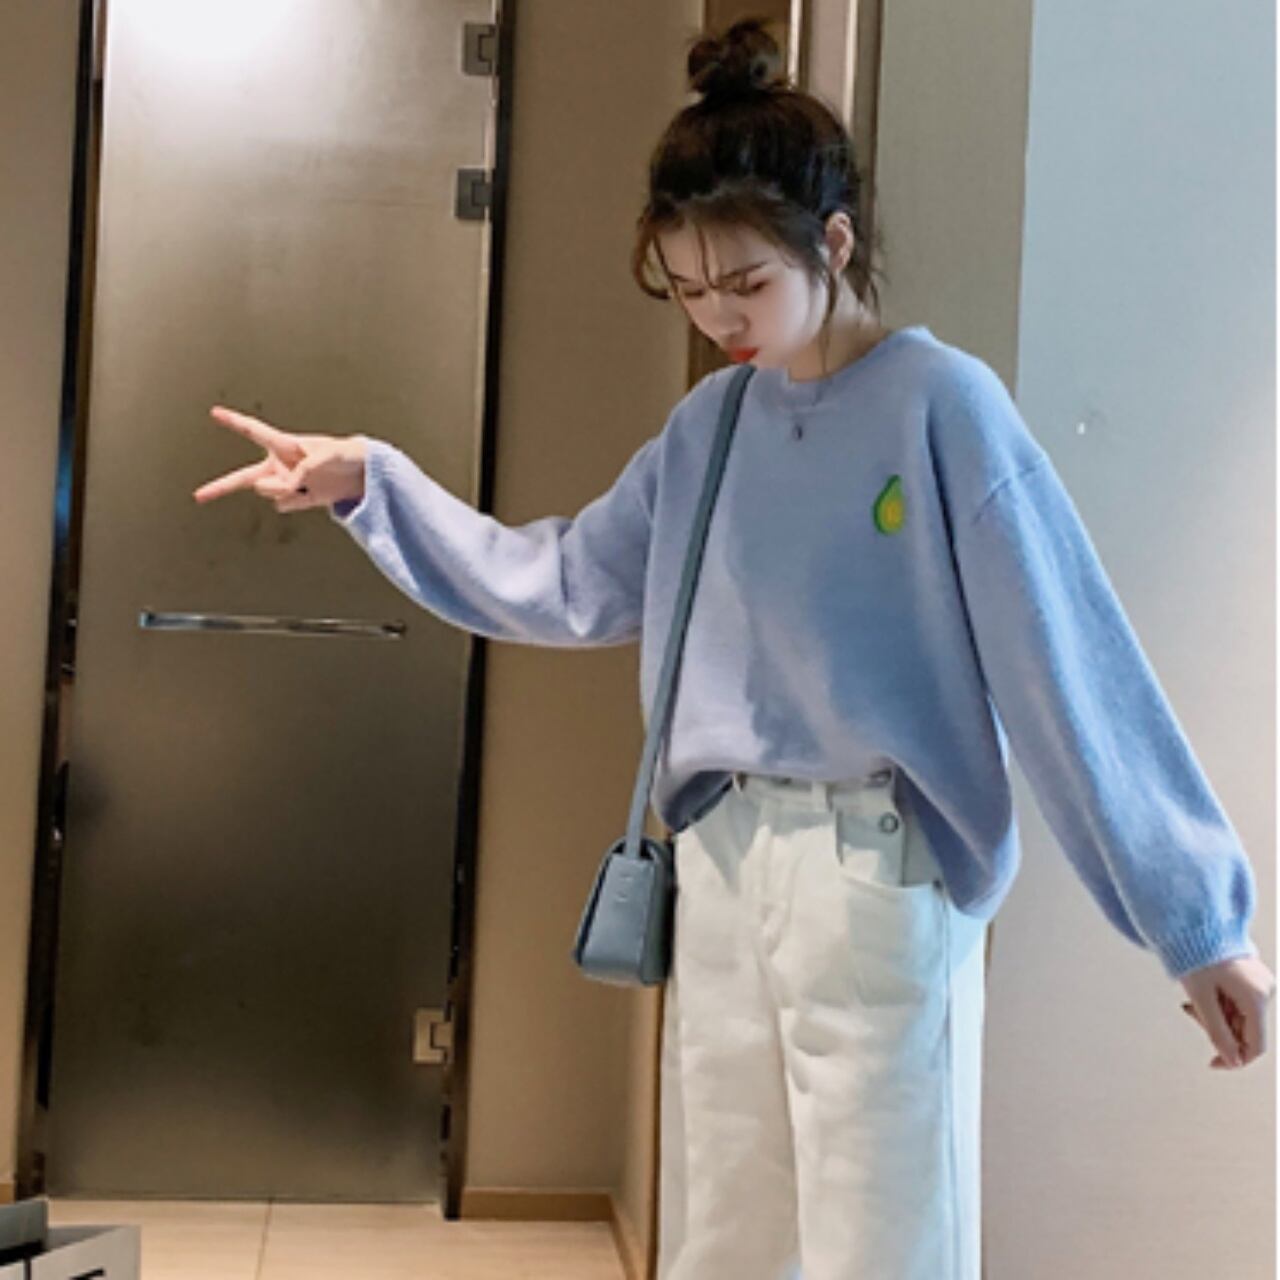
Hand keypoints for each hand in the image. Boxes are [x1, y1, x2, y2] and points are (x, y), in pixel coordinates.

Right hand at [193, 405, 366, 511]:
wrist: (364, 475)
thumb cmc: (347, 455)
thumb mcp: (329, 454)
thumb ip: (304, 470)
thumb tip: (287, 488)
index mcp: (285, 445)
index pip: (255, 431)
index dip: (234, 421)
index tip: (215, 412)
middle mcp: (280, 466)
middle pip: (243, 478)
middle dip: (220, 487)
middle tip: (198, 495)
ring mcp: (287, 484)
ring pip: (269, 493)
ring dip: (283, 491)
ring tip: (304, 483)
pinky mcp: (298, 499)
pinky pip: (285, 505)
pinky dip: (298, 503)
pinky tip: (312, 493)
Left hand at [1179, 953, 1274, 1069]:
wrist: (1193, 924)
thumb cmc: (1195, 956)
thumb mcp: (1201, 998)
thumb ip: (1217, 1033)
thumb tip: (1231, 1061)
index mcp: (1257, 997)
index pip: (1256, 1045)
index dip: (1235, 1059)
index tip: (1213, 1063)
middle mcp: (1265, 990)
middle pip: (1245, 1030)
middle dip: (1218, 1028)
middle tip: (1190, 1011)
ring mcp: (1260, 983)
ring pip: (1240, 1017)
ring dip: (1216, 1015)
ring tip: (1192, 999)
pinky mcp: (1252, 978)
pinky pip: (1239, 1002)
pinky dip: (1220, 1004)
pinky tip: (1204, 992)